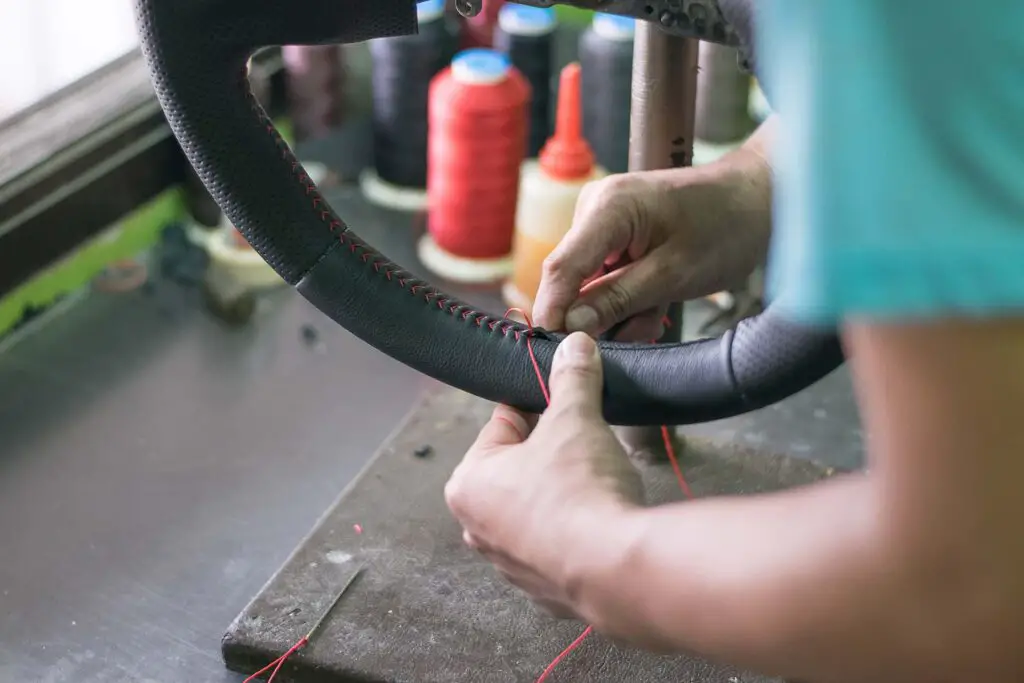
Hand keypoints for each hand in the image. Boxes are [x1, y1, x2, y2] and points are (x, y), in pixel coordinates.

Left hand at [445, 332, 642, 616]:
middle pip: (519, 468)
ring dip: (564, 492)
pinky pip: (559, 545)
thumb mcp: (575, 419)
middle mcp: (478, 528)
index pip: (503, 425)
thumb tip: (573, 344)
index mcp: (468, 482)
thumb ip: (573, 379)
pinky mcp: (544, 589)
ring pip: (538, 508)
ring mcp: (509, 564)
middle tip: (586, 443)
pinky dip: (577, 530)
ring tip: (598, 481)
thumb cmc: (579, 490)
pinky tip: (601, 518)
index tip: (566, 403)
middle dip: (552, 453)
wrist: (615, 568)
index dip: (541, 407)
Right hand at [533, 145, 772, 339]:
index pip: (561, 267)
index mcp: (607, 207)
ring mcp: (603, 222)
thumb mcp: (673, 275)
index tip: (551, 350)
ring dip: (621, 310)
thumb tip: (569, 326)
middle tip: (641, 329)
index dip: (552, 311)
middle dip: (600, 315)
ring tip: (658, 312)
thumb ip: (617, 300)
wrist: (759, 198)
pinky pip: (606, 279)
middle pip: (573, 279)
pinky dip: (629, 298)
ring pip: (591, 286)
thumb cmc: (726, 227)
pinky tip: (656, 302)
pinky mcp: (614, 235)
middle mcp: (595, 209)